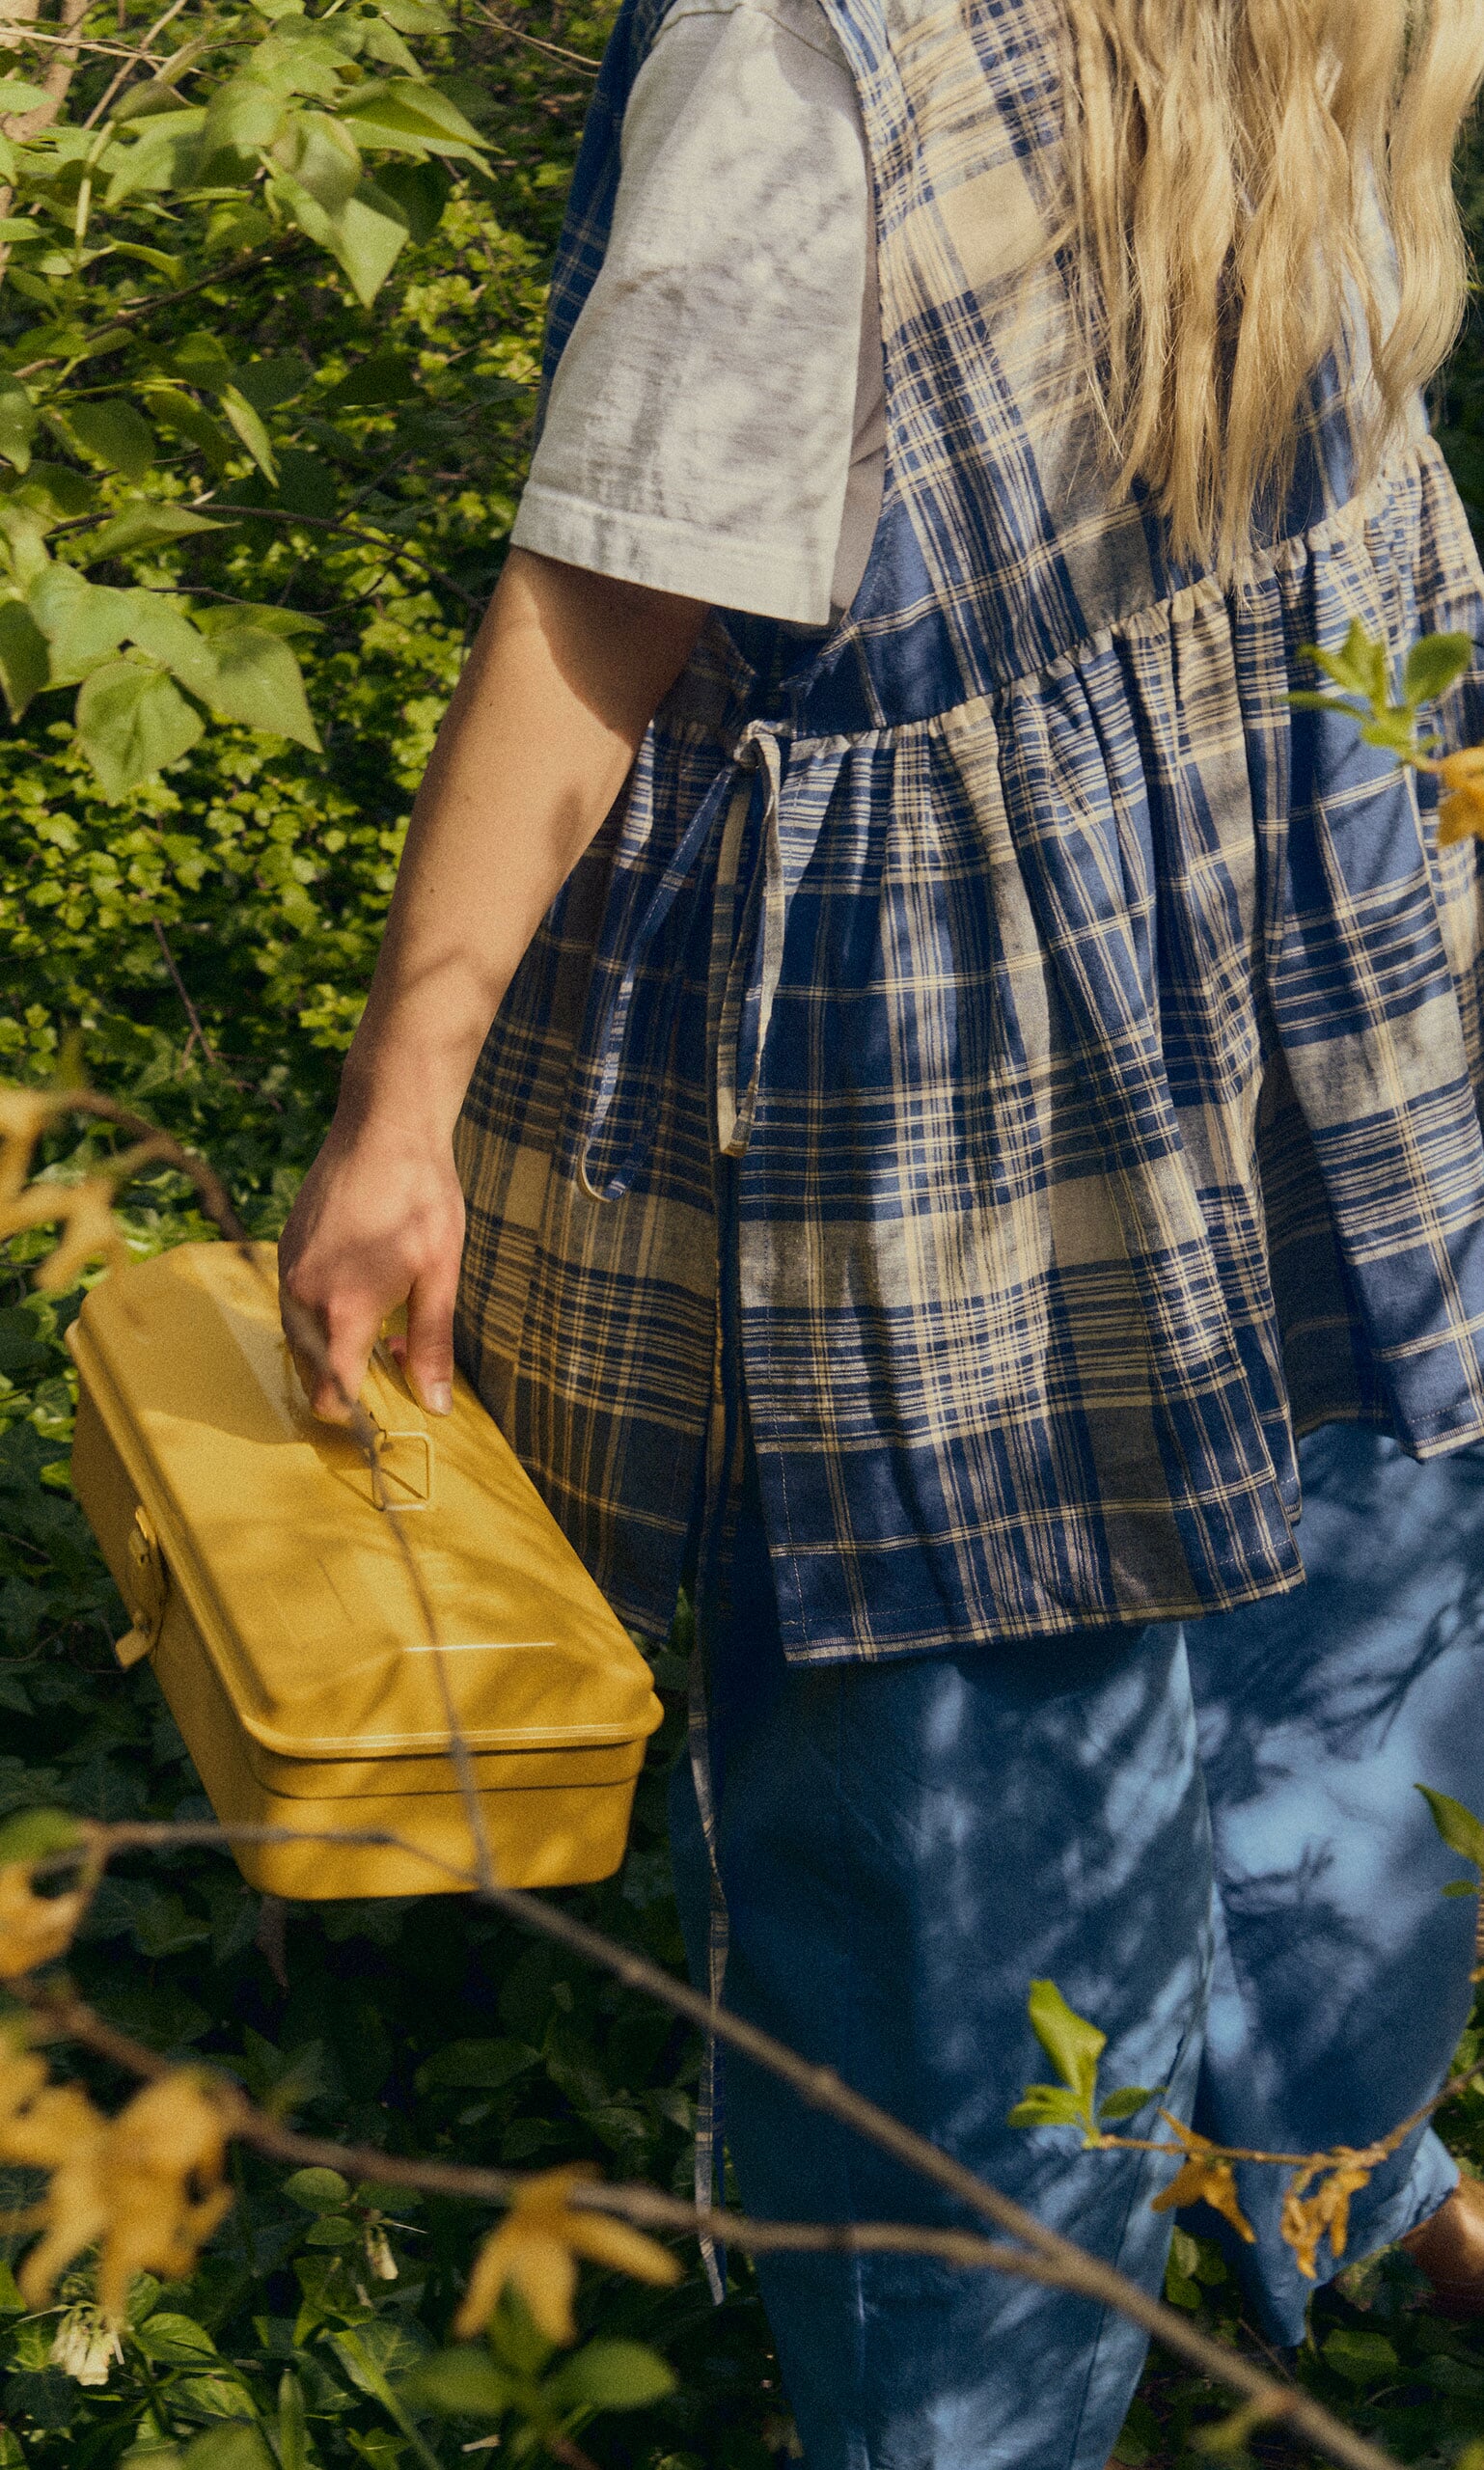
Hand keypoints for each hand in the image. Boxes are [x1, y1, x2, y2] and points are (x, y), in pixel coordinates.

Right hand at [277, 1108, 465, 1423]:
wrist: (385, 1127)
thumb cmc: (421, 1197)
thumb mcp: (441, 1274)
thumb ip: (432, 1344)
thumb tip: (433, 1404)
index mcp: (343, 1309)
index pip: (330, 1394)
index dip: (355, 1413)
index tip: (383, 1407)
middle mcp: (303, 1294)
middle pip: (313, 1371)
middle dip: (350, 1374)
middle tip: (399, 1345)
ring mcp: (288, 1268)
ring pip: (302, 1337)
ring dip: (337, 1341)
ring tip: (386, 1310)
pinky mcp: (284, 1247)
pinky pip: (296, 1302)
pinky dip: (322, 1310)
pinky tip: (362, 1282)